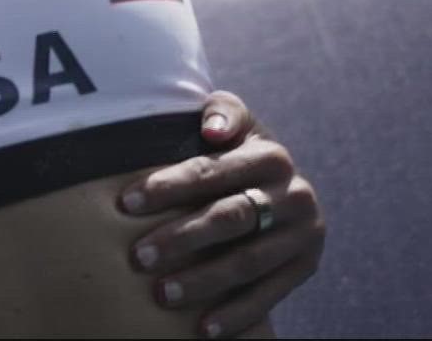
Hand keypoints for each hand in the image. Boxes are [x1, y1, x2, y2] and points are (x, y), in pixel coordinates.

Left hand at [119, 92, 324, 337]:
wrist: (279, 187)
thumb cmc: (232, 151)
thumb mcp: (233, 122)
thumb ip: (222, 111)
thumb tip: (210, 128)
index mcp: (270, 155)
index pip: (211, 171)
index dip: (168, 186)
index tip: (125, 203)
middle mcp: (294, 194)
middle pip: (231, 218)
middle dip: (181, 237)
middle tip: (138, 256)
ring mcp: (304, 234)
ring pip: (249, 261)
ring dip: (203, 281)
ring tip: (161, 293)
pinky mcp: (305, 267)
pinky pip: (269, 295)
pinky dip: (236, 314)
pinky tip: (203, 328)